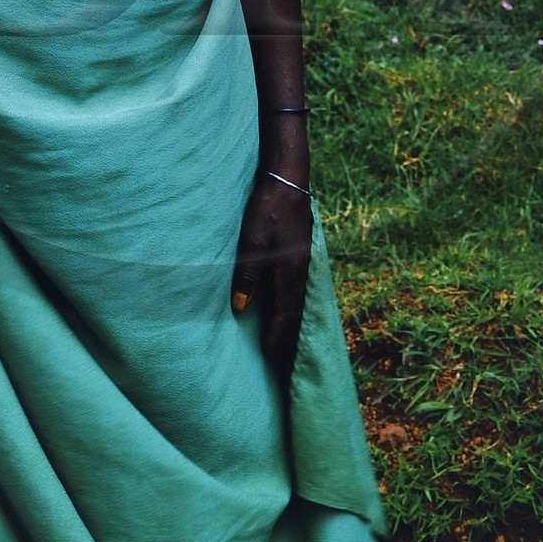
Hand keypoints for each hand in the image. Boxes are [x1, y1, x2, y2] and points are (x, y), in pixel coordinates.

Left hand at [230, 168, 312, 381]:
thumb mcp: (252, 241)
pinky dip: (289, 305)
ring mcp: (302, 261)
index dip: (277, 340)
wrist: (288, 177)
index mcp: (290, 273)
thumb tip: (241, 309)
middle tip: (281, 363)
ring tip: (282, 342)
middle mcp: (300, 272)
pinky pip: (295, 288)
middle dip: (287, 339)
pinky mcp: (298, 252)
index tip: (272, 363)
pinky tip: (282, 306)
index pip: (285, 317)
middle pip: (294, 314)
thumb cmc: (268, 209)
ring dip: (289, 323)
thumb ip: (247, 275)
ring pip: (295, 301)